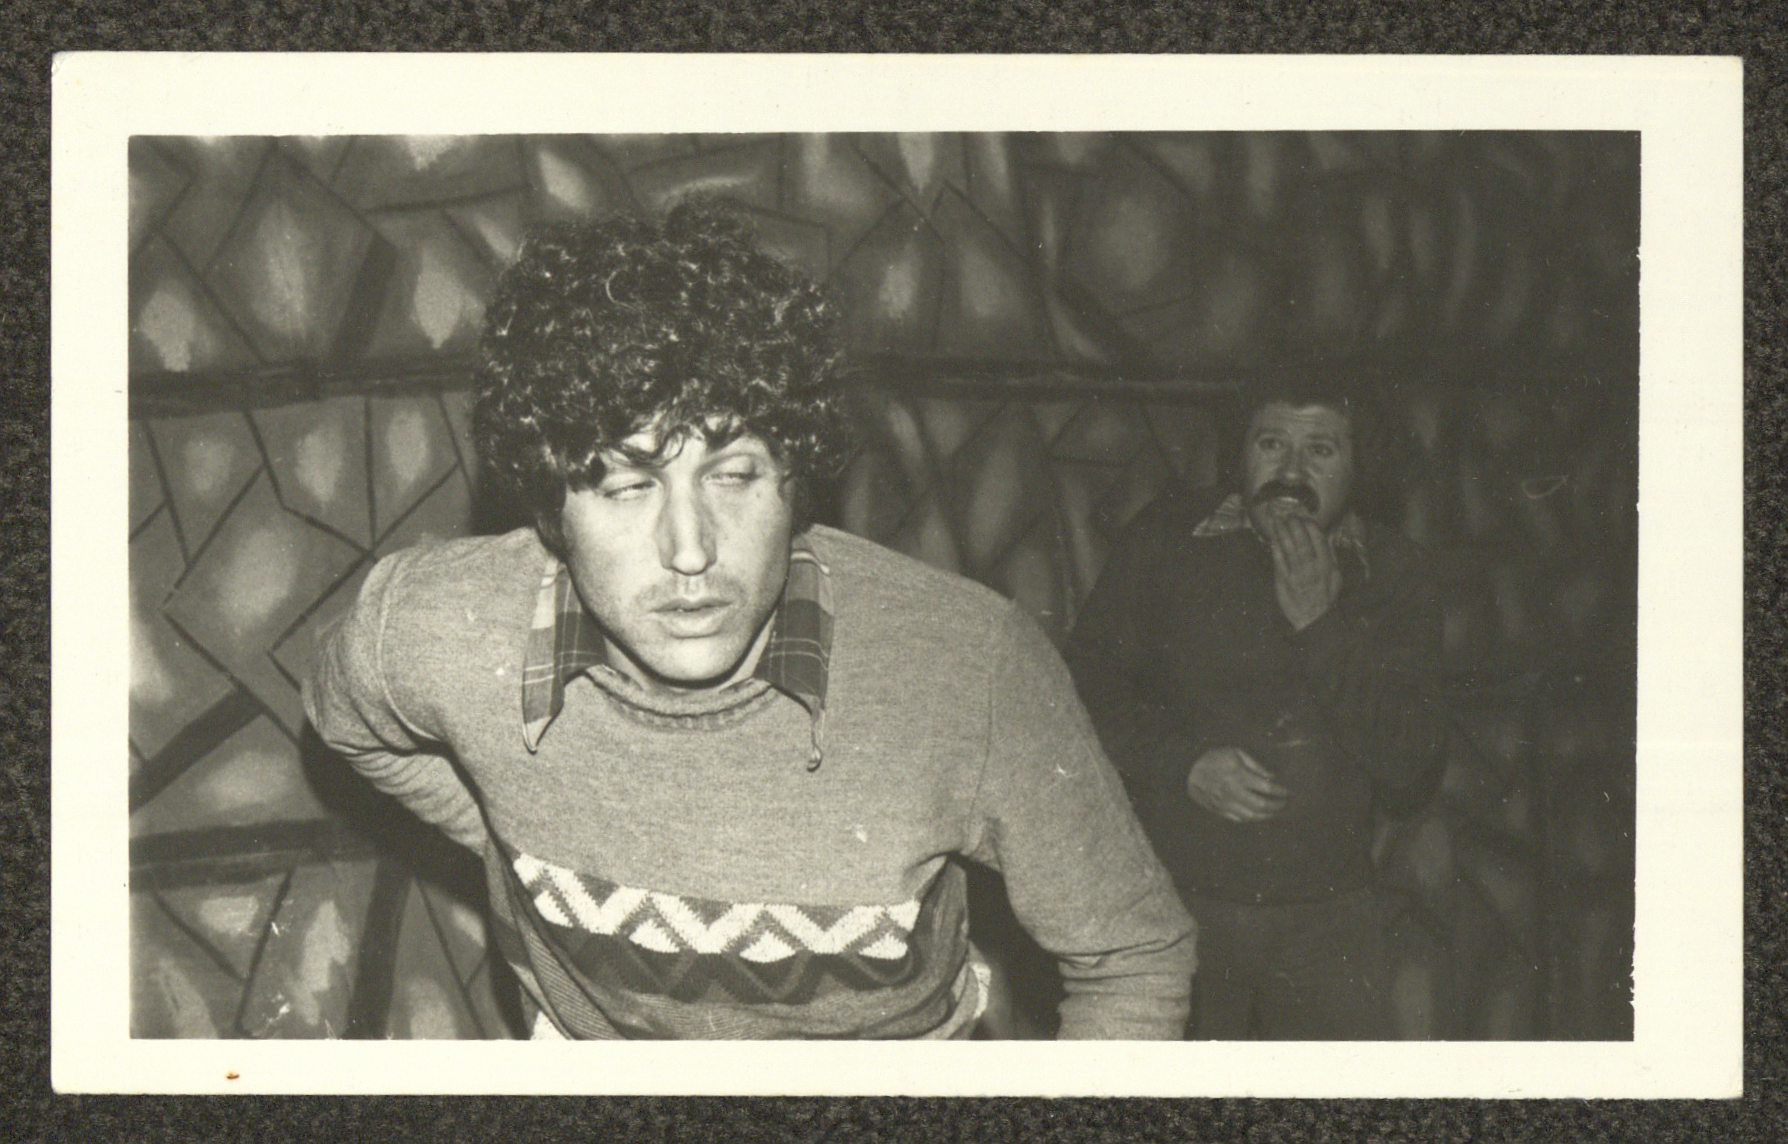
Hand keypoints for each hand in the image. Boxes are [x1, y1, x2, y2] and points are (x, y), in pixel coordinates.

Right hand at [1186, 746, 1287, 822]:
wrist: (1188, 770)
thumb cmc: (1213, 758)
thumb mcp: (1234, 752)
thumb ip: (1254, 765)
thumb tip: (1271, 777)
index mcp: (1238, 775)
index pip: (1266, 787)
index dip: (1280, 791)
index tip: (1288, 792)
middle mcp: (1233, 791)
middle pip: (1261, 805)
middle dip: (1277, 806)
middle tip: (1285, 804)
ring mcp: (1226, 803)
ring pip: (1252, 816)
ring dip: (1267, 816)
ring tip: (1274, 812)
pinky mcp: (1219, 810)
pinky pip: (1240, 819)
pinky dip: (1252, 819)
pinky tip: (1259, 815)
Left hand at [1261, 508, 1341, 630]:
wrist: (1313, 620)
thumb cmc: (1325, 598)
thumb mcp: (1336, 578)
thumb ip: (1331, 559)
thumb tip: (1326, 541)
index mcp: (1326, 566)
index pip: (1319, 541)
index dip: (1311, 527)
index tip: (1305, 517)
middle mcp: (1311, 569)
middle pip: (1302, 542)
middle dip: (1295, 526)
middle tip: (1289, 514)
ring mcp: (1296, 575)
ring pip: (1289, 549)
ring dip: (1283, 533)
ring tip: (1277, 520)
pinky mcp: (1283, 581)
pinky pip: (1278, 561)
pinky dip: (1276, 548)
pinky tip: (1273, 538)